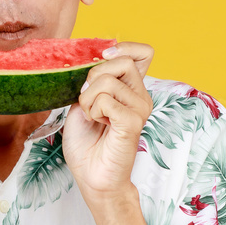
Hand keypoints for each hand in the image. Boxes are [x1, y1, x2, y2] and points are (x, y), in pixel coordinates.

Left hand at [62, 41, 154, 202]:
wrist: (92, 177)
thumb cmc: (87, 144)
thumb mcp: (82, 103)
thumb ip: (90, 81)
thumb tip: (93, 61)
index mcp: (131, 89)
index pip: (143, 53)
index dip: (122, 48)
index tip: (102, 59)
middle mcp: (141, 96)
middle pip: (121, 60)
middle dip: (93, 76)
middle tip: (87, 101)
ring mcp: (140, 109)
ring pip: (107, 81)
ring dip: (88, 99)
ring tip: (92, 118)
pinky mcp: (133, 122)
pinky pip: (106, 100)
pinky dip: (94, 111)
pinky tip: (99, 124)